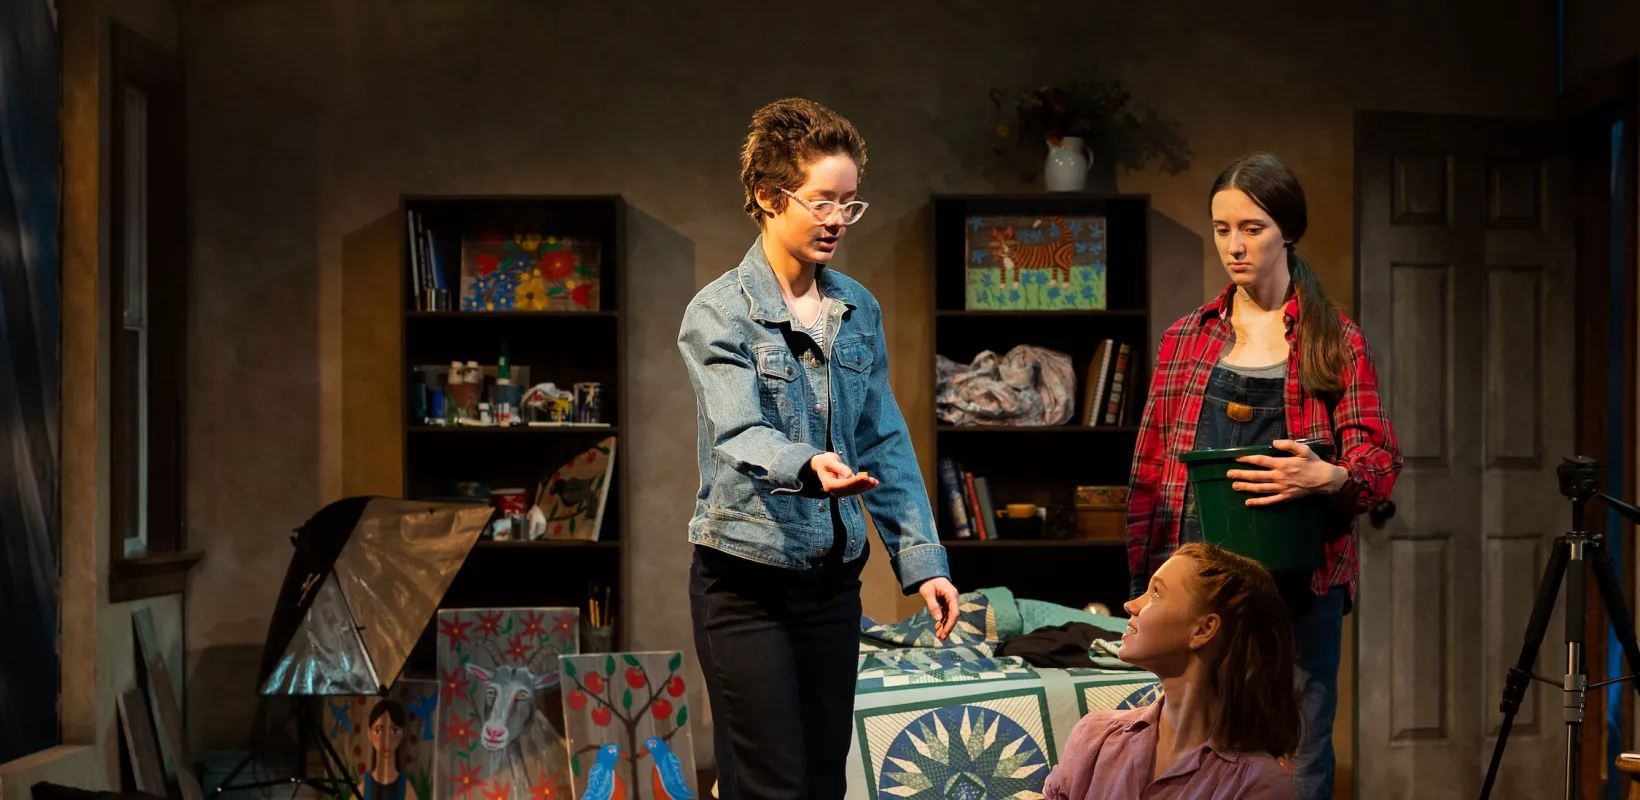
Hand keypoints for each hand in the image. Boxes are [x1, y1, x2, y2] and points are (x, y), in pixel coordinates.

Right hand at [810, 452, 878, 496]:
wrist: (822, 465)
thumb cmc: (825, 461)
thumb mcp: (831, 461)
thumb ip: (840, 468)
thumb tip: (850, 475)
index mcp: (828, 484)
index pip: (843, 484)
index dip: (855, 481)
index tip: (865, 477)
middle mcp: (834, 491)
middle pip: (850, 489)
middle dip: (862, 484)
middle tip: (873, 480)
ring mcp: (839, 492)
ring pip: (854, 491)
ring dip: (865, 487)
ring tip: (875, 482)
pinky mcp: (845, 491)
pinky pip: (855, 489)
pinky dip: (865, 486)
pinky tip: (873, 483)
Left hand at [920, 577, 960, 639]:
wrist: (928, 574)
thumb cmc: (928, 582)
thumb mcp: (928, 592)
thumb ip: (933, 605)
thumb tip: (938, 619)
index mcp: (952, 595)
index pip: (954, 613)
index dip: (950, 624)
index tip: (945, 632)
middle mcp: (954, 599)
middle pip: (953, 616)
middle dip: (948, 627)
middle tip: (941, 637)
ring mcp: (950, 601)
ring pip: (950, 616)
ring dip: (945, 626)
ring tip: (939, 635)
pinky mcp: (946, 602)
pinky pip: (946, 613)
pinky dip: (942, 620)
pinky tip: (937, 627)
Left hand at [1225, 438, 1347, 506]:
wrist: (1326, 480)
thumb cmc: (1314, 463)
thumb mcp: (1304, 450)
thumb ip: (1288, 445)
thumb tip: (1273, 442)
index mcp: (1283, 464)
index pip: (1261, 461)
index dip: (1247, 459)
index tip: (1236, 458)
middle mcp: (1279, 476)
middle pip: (1256, 475)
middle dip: (1241, 474)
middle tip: (1228, 474)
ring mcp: (1282, 488)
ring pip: (1260, 488)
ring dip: (1246, 487)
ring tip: (1234, 486)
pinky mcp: (1285, 497)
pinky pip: (1270, 501)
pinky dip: (1258, 502)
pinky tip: (1248, 502)